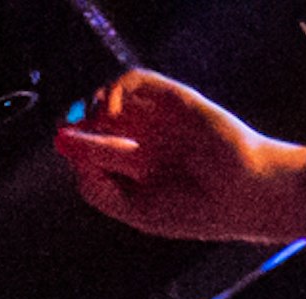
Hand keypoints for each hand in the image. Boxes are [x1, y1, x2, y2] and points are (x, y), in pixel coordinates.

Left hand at [49, 71, 305, 243]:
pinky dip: (114, 90)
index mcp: (135, 171)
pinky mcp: (173, 98)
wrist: (241, 194)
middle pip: (97, 120)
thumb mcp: (134, 208)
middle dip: (79, 124)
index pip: (91, 150)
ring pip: (112, 97)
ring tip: (97, 125)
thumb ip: (96, 185)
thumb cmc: (193, 210)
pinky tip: (110, 111)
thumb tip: (65, 148)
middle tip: (70, 132)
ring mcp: (159, 118)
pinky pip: (135, 81)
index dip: (73, 145)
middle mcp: (144, 141)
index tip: (64, 145)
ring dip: (94, 106)